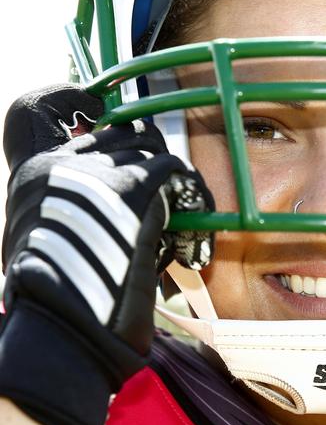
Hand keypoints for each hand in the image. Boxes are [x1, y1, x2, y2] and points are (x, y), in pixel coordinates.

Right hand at [0, 85, 213, 424]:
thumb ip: (80, 203)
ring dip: (171, 177)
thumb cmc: (67, 295)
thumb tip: (134, 184)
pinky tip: (195, 226)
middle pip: (118, 131)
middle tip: (165, 189)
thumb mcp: (56, 239)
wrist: (66, 325)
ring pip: (150, 146)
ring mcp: (94, 169)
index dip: (66, 99)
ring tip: (182, 213)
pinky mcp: (130, 184)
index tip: (92, 104)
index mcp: (32, 174)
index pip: (37, 109)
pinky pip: (176, 168)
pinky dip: (193, 192)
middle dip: (146, 156)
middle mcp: (59, 162)